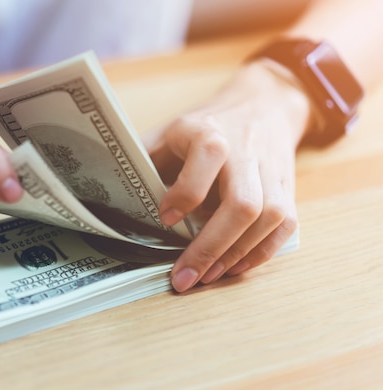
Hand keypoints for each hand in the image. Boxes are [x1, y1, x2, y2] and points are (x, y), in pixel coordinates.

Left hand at [147, 61, 311, 291]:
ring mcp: (271, 171)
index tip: (165, 219)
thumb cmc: (205, 125)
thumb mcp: (169, 132)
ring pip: (269, 217)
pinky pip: (285, 225)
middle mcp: (246, 151)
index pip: (207, 157)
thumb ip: (145, 160)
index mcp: (210, 132)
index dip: (186, 192)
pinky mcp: (288, 188)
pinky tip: (235, 268)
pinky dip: (261, 252)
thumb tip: (109, 194)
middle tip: (184, 278)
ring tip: (207, 277)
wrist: (263, 105)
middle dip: (211, 246)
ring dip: (237, 254)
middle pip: (242, 203)